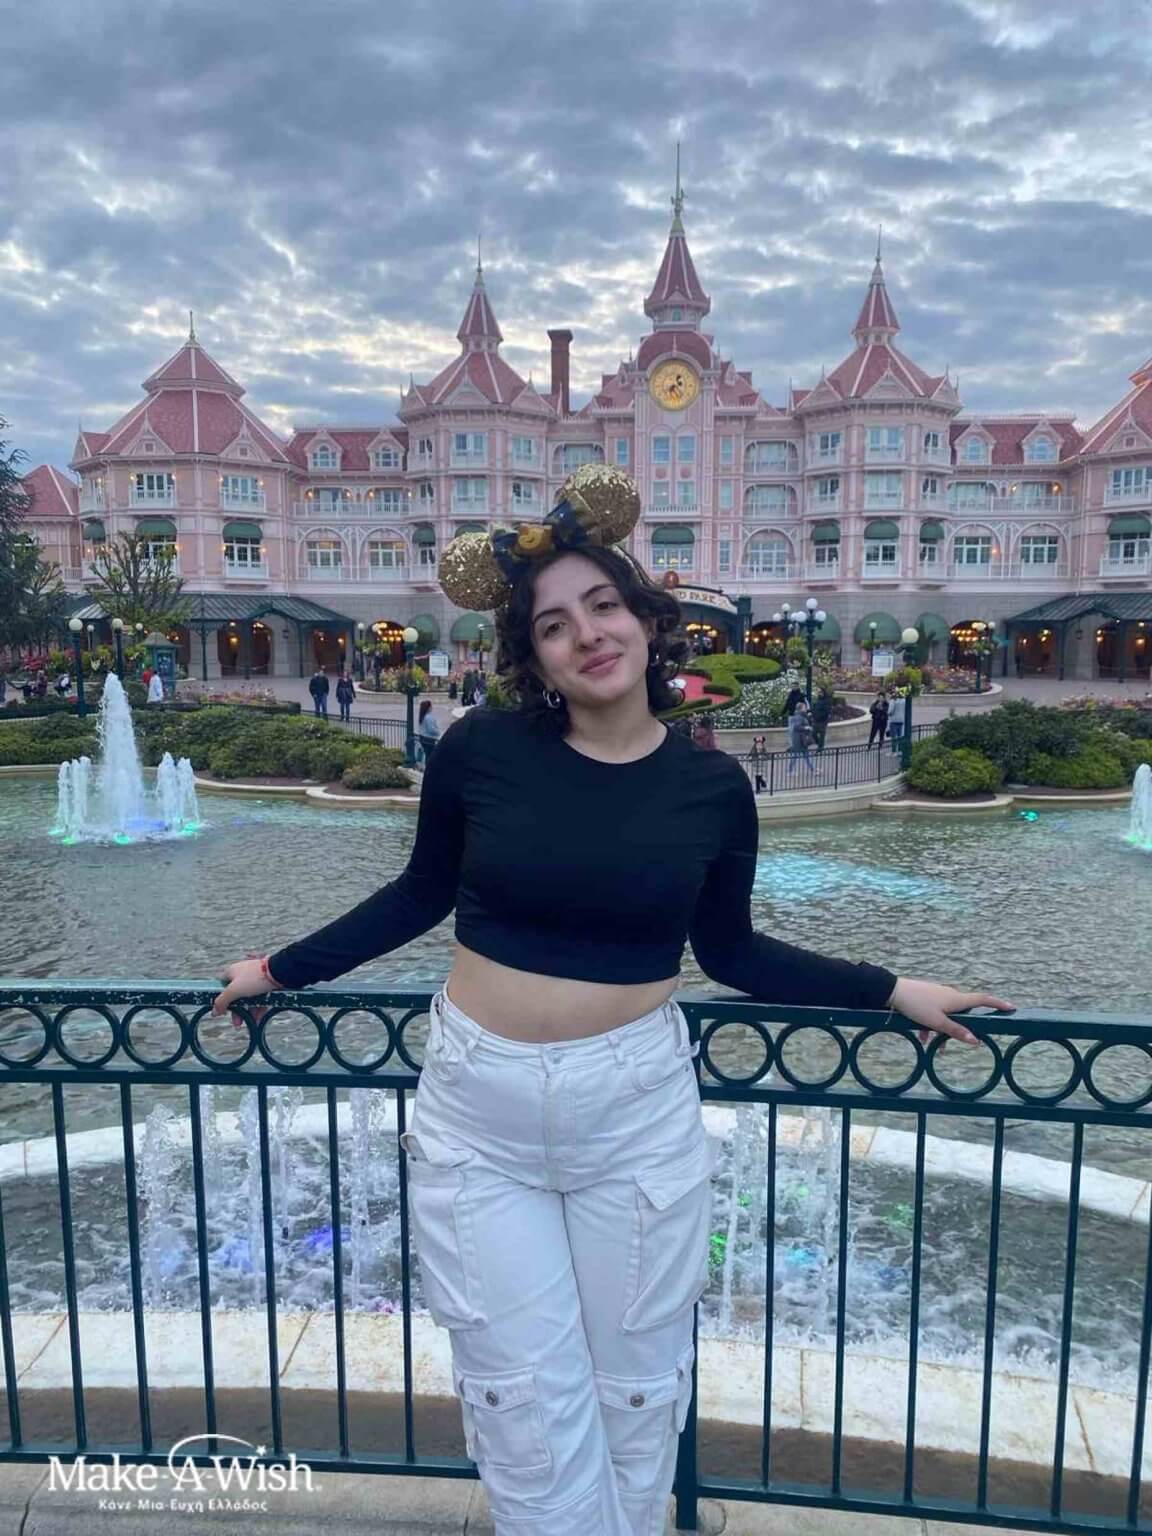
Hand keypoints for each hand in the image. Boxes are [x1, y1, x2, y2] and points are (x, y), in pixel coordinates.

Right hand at [211, 956, 281, 1025]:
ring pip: (249, 999)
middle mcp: (243, 975)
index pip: (222, 986)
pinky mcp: (266, 985)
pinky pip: (260, 999)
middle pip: (236, 996)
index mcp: (232, 972)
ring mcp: (255, 980)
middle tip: (237, 1023)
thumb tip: (214, 1011)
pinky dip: (258, 1009)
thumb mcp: (234, 991)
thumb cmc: (254, 979)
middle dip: (237, 1011)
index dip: (222, 999)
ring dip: (248, 1012)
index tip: (223, 1011)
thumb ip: (222, 1001)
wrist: (280, 973)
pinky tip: (258, 1020)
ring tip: (249, 1023)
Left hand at [887, 976, 1014, 1047]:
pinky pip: (935, 1014)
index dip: (998, 1004)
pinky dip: (932, 1025)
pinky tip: (922, 1038)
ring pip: (947, 1016)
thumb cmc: (916, 1006)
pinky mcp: (928, 997)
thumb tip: (976, 1041)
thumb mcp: (937, 1022)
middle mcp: (950, 995)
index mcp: (956, 999)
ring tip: (933, 1046)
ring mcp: (938, 995)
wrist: (892, 992)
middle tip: (958, 1041)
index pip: (982, 999)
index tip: (1011, 1007)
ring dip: (942, 1031)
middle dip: (961, 1028)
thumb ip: (956, 1032)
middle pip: (964, 1012)